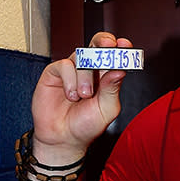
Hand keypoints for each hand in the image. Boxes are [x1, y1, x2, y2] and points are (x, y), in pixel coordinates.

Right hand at [31, 32, 131, 165]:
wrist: (63, 139)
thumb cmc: (86, 125)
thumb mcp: (106, 109)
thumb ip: (112, 89)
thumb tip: (120, 71)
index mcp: (106, 77)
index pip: (114, 56)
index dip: (120, 48)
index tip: (125, 45)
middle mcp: (90, 70)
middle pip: (97, 45)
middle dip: (103, 41)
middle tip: (108, 45)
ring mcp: (72, 71)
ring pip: (81, 56)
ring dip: (85, 76)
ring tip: (84, 96)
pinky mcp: (54, 73)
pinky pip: (64, 65)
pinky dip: (70, 80)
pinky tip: (71, 96)